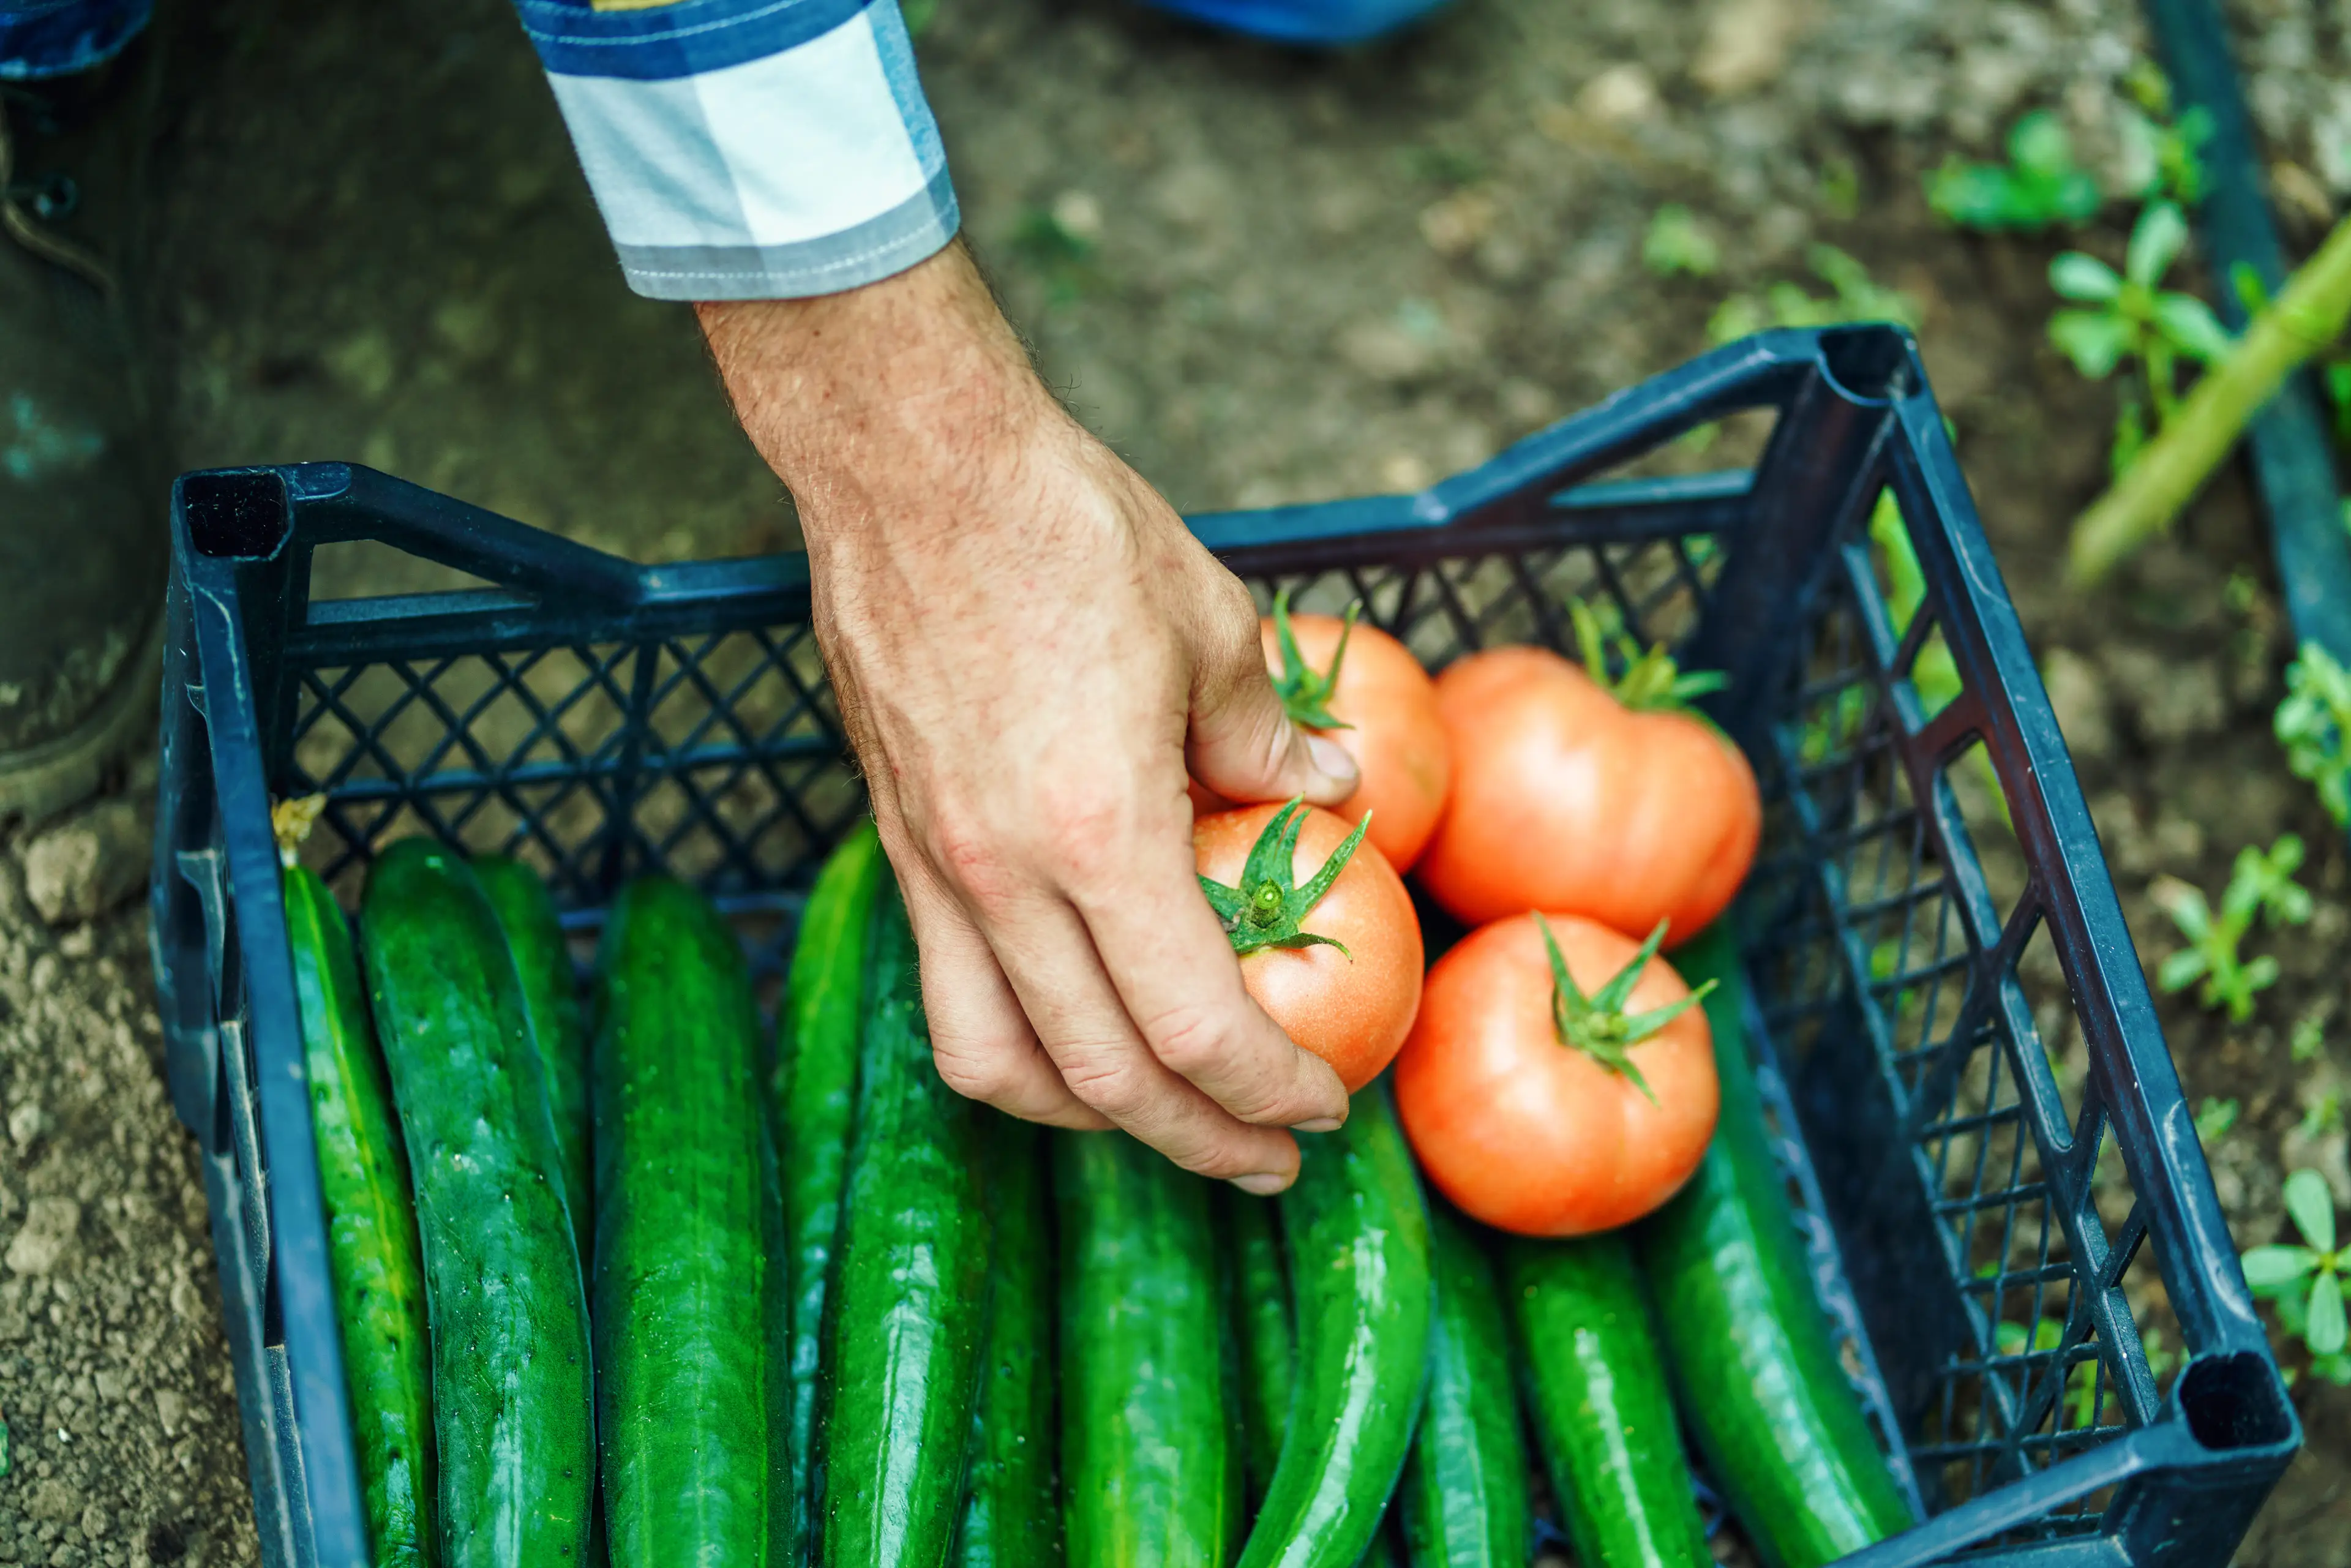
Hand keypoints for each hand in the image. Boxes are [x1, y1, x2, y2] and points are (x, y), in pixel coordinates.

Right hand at [697, 244, 1357, 1189]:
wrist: (910, 464)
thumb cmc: (1066, 529)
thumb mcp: (1210, 624)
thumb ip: (1269, 737)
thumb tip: (1330, 798)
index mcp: (1099, 834)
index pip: (1196, 1027)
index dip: (1270, 1091)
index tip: (1326, 1106)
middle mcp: (1004, 879)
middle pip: (1102, 1077)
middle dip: (1199, 1139)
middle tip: (1269, 1160)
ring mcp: (937, 869)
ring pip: (1001, 1063)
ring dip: (1090, 1116)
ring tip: (1162, 1118)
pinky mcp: (896, 843)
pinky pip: (947, 995)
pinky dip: (1014, 1049)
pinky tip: (1068, 1031)